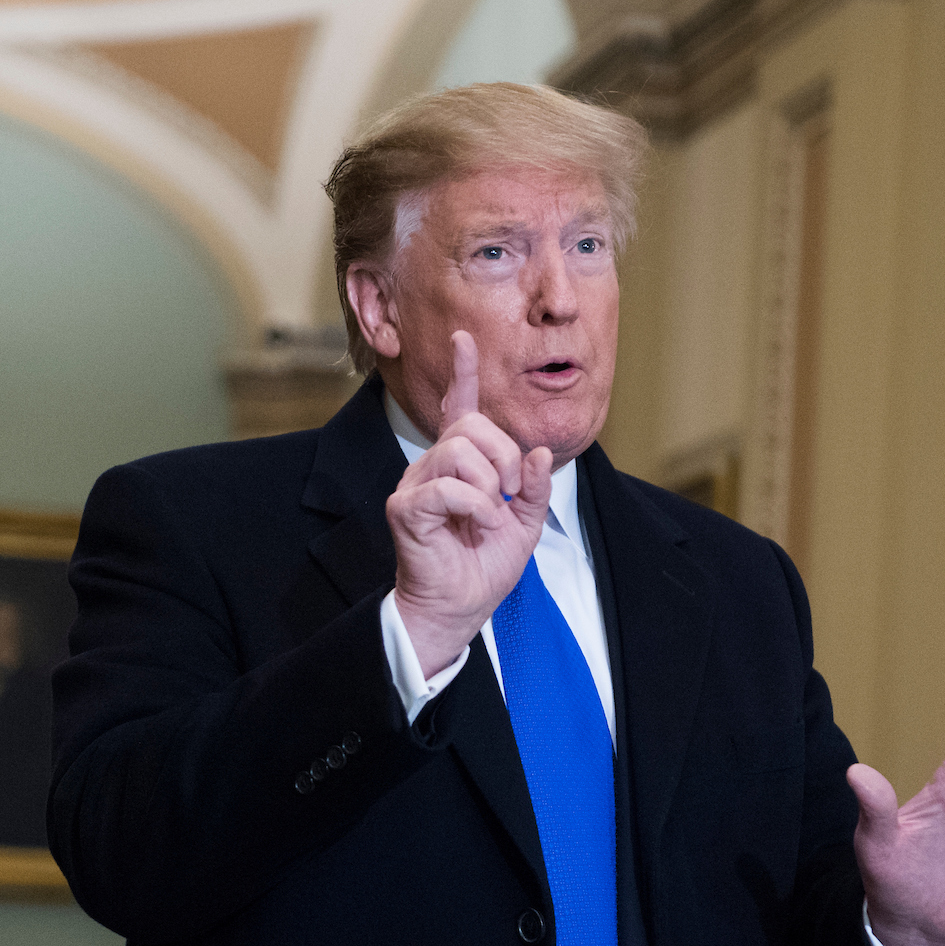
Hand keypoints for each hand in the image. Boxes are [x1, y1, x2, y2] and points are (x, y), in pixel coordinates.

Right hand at [386, 332, 552, 676]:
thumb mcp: (524, 523)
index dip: (462, 372)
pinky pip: (448, 487)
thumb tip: (538, 454)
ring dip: (489, 483)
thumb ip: (534, 487)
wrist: (460, 607)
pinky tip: (479, 524)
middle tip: (510, 492)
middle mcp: (432, 466)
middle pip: (470, 427)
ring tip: (491, 512)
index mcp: (460, 464)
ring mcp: (415, 484)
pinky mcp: (406, 508)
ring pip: (458, 450)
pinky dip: (476, 506)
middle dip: (504, 455)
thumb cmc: (483, 565)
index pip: (457, 408)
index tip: (463, 338)